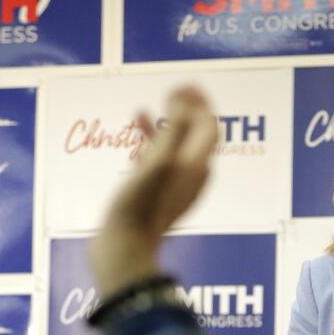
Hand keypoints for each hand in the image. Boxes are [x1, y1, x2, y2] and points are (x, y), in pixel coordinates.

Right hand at [91, 87, 218, 296]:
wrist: (124, 249)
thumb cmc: (140, 206)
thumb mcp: (159, 161)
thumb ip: (174, 127)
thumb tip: (183, 98)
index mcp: (197, 166)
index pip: (209, 125)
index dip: (200, 102)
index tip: (182, 85)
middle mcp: (191, 176)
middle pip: (197, 134)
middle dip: (187, 110)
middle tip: (173, 90)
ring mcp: (174, 186)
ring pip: (176, 146)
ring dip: (167, 123)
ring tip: (149, 107)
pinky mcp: (155, 194)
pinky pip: (158, 160)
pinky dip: (150, 141)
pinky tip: (136, 129)